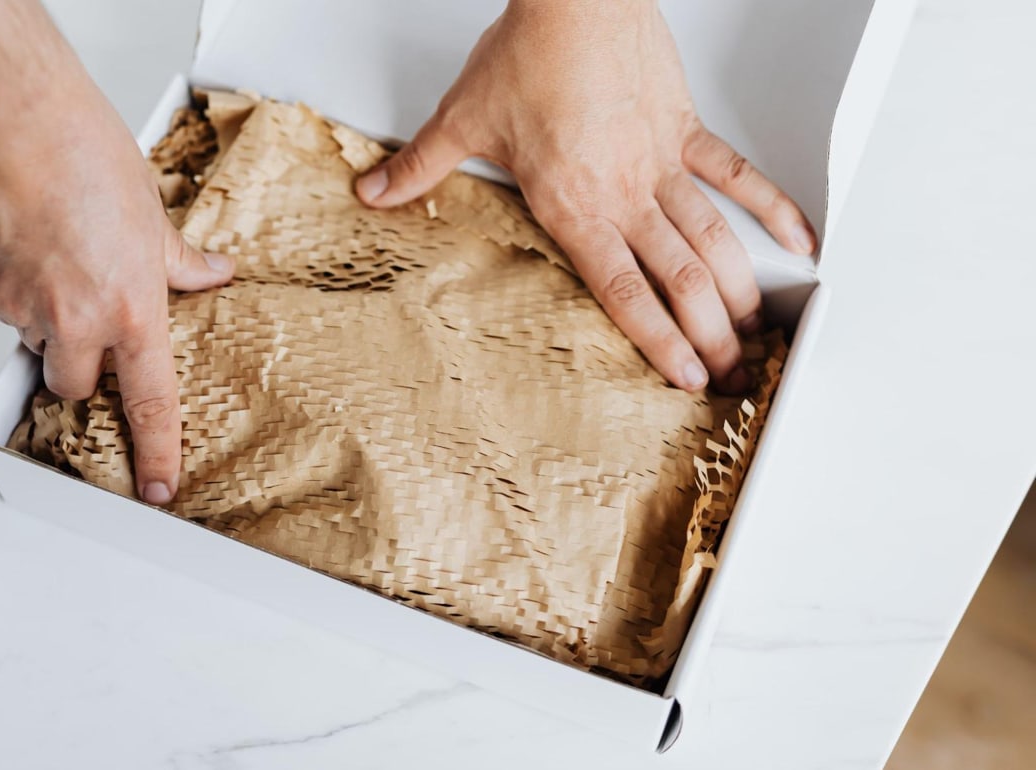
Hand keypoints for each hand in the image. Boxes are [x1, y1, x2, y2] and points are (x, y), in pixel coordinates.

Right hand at [0, 81, 233, 503]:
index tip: (159, 488)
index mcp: (132, 309)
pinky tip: (18, 236)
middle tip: (79, 314)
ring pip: (30, 341)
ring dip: (40, 317)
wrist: (13, 115)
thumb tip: (213, 274)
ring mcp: (21, 307)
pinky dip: (5, 281)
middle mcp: (78, 320)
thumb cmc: (85, 151)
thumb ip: (178, 261)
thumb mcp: (151, 212)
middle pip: (74, 384)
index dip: (157, 451)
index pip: (152, 401)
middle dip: (76, 364)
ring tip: (48, 253)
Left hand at [356, 0, 814, 392]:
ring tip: (757, 330)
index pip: (622, 291)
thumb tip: (374, 192)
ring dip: (739, 290)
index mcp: (574, 206)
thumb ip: (418, 168)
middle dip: (709, 334)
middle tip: (729, 373)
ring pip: (712, 241)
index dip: (658, 340)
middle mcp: (625, 194)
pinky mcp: (685, 130)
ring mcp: (662, 164)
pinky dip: (771, 208)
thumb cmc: (530, 53)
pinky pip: (736, 176)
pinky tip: (798, 240)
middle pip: (678, 280)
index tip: (683, 375)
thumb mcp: (462, 120)